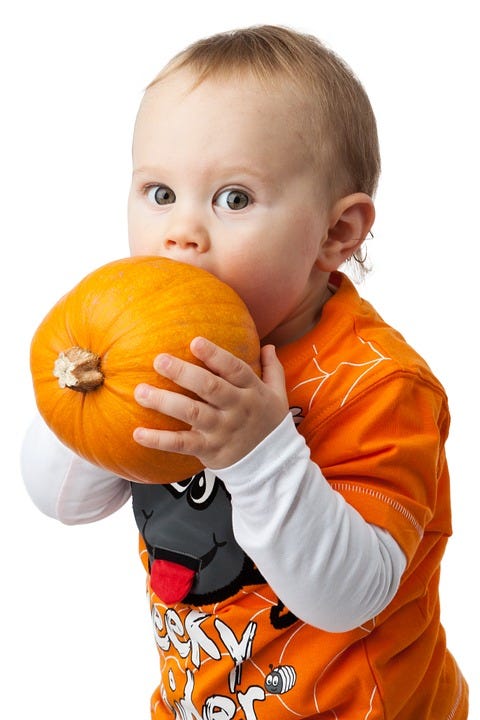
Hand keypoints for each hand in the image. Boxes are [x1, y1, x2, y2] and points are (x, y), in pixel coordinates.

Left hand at [133, 337, 288, 468]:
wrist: (273, 464)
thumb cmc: (269, 423)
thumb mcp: (278, 395)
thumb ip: (272, 368)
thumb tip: (269, 344)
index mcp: (252, 391)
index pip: (234, 369)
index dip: (215, 356)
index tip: (195, 342)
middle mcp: (236, 408)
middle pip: (209, 388)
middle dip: (183, 373)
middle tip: (159, 361)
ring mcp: (222, 430)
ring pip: (192, 413)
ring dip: (165, 402)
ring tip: (141, 392)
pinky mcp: (209, 449)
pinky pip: (181, 444)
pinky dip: (159, 440)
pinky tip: (138, 433)